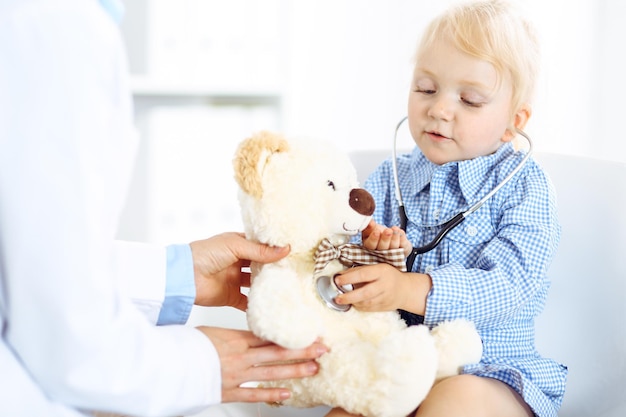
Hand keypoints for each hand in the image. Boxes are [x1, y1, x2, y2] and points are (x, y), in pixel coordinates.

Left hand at [190, 232, 288, 310]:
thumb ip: (260, 250)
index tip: (293, 251)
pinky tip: (272, 305)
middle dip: (275, 268)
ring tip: (288, 287)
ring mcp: (235, 280)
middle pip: (261, 266)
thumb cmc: (204, 253)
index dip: (275, 249)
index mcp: (237, 245)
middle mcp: (238, 262)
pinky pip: (248, 303)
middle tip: (295, 270)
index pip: (261, 246)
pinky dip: (258, 305)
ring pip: (257, 284)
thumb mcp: (235, 246)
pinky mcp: (231, 297)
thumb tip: (285, 249)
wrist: (183, 277)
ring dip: (269, 286)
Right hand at [196, 327, 327, 402]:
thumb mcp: (211, 331)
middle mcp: (240, 355)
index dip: (292, 336)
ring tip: (313, 369)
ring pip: (271, 372)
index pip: (270, 337)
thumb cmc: (184, 344)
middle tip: (322, 348)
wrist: (167, 363)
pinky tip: (286, 394)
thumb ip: (231, 334)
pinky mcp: (228, 390)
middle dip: (302, 350)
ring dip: (294, 370)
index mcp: (236, 338)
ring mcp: (236, 374)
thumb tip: (246, 336)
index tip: (309, 333)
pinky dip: (270, 394)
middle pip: (277, 352)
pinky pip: (253, 393)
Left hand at [333, 264, 430, 313]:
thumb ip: (360, 270)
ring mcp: (385, 298)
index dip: (349, 278)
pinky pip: (369, 309)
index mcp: (381, 271)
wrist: (405, 289)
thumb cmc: (387, 275)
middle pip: (365, 293)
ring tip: (343, 300)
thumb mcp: (376, 268)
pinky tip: (354, 303)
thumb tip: (341, 275)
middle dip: (349, 296)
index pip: (363, 274)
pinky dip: (359, 306)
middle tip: (337, 297)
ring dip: (353, 302)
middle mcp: (384, 285)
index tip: (337, 280)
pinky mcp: (385, 307)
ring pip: (367, 303)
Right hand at [361, 220, 411, 256]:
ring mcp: (392, 254)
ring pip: (393, 248)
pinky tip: (400, 231)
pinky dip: (402, 238)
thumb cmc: (378, 232)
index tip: (376, 231)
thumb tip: (369, 222)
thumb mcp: (371, 229)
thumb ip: (369, 226)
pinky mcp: (402, 252)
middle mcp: (380, 253)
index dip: (373, 239)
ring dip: (395, 238)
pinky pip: (403, 246)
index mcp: (369, 247)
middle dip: (385, 239)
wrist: (390, 237)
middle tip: (388, 231)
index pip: (370, 245)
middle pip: (382, 248)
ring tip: (395, 229)